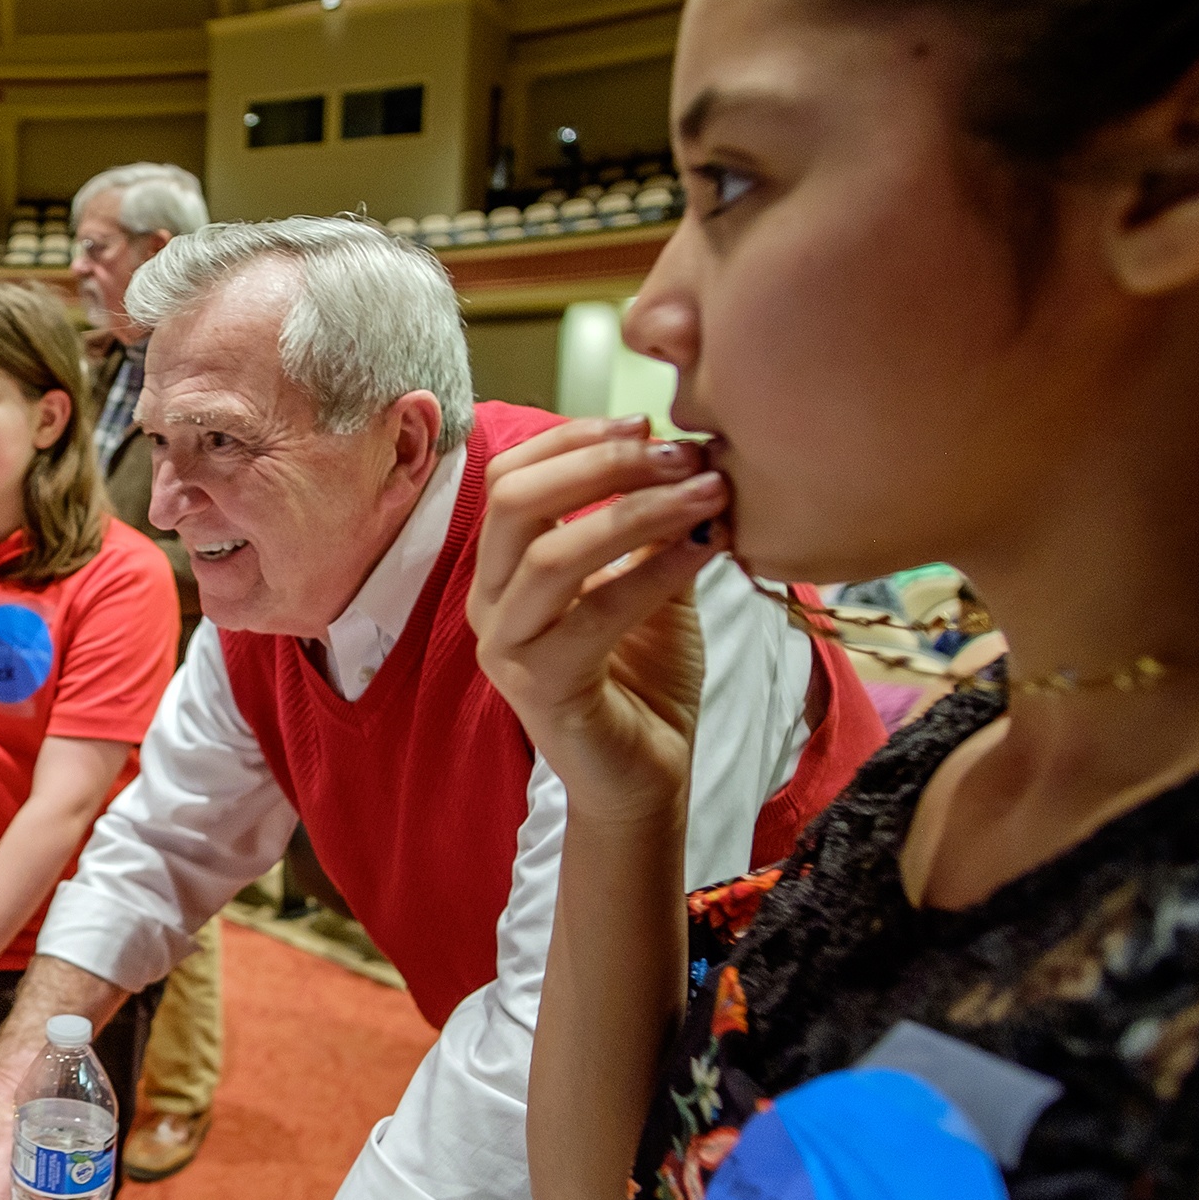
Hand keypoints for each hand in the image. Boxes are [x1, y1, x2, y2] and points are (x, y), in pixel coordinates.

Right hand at [467, 416, 723, 822]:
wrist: (645, 777)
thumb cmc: (644, 679)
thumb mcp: (649, 581)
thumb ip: (650, 525)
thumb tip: (684, 450)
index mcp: (502, 570)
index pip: (509, 476)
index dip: (572, 437)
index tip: (649, 421)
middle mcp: (488, 603)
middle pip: (515, 501)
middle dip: (603, 463)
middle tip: (681, 452)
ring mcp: (506, 646)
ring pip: (550, 552)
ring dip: (638, 510)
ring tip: (710, 491)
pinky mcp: (539, 686)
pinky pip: (594, 611)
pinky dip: (654, 571)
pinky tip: (708, 548)